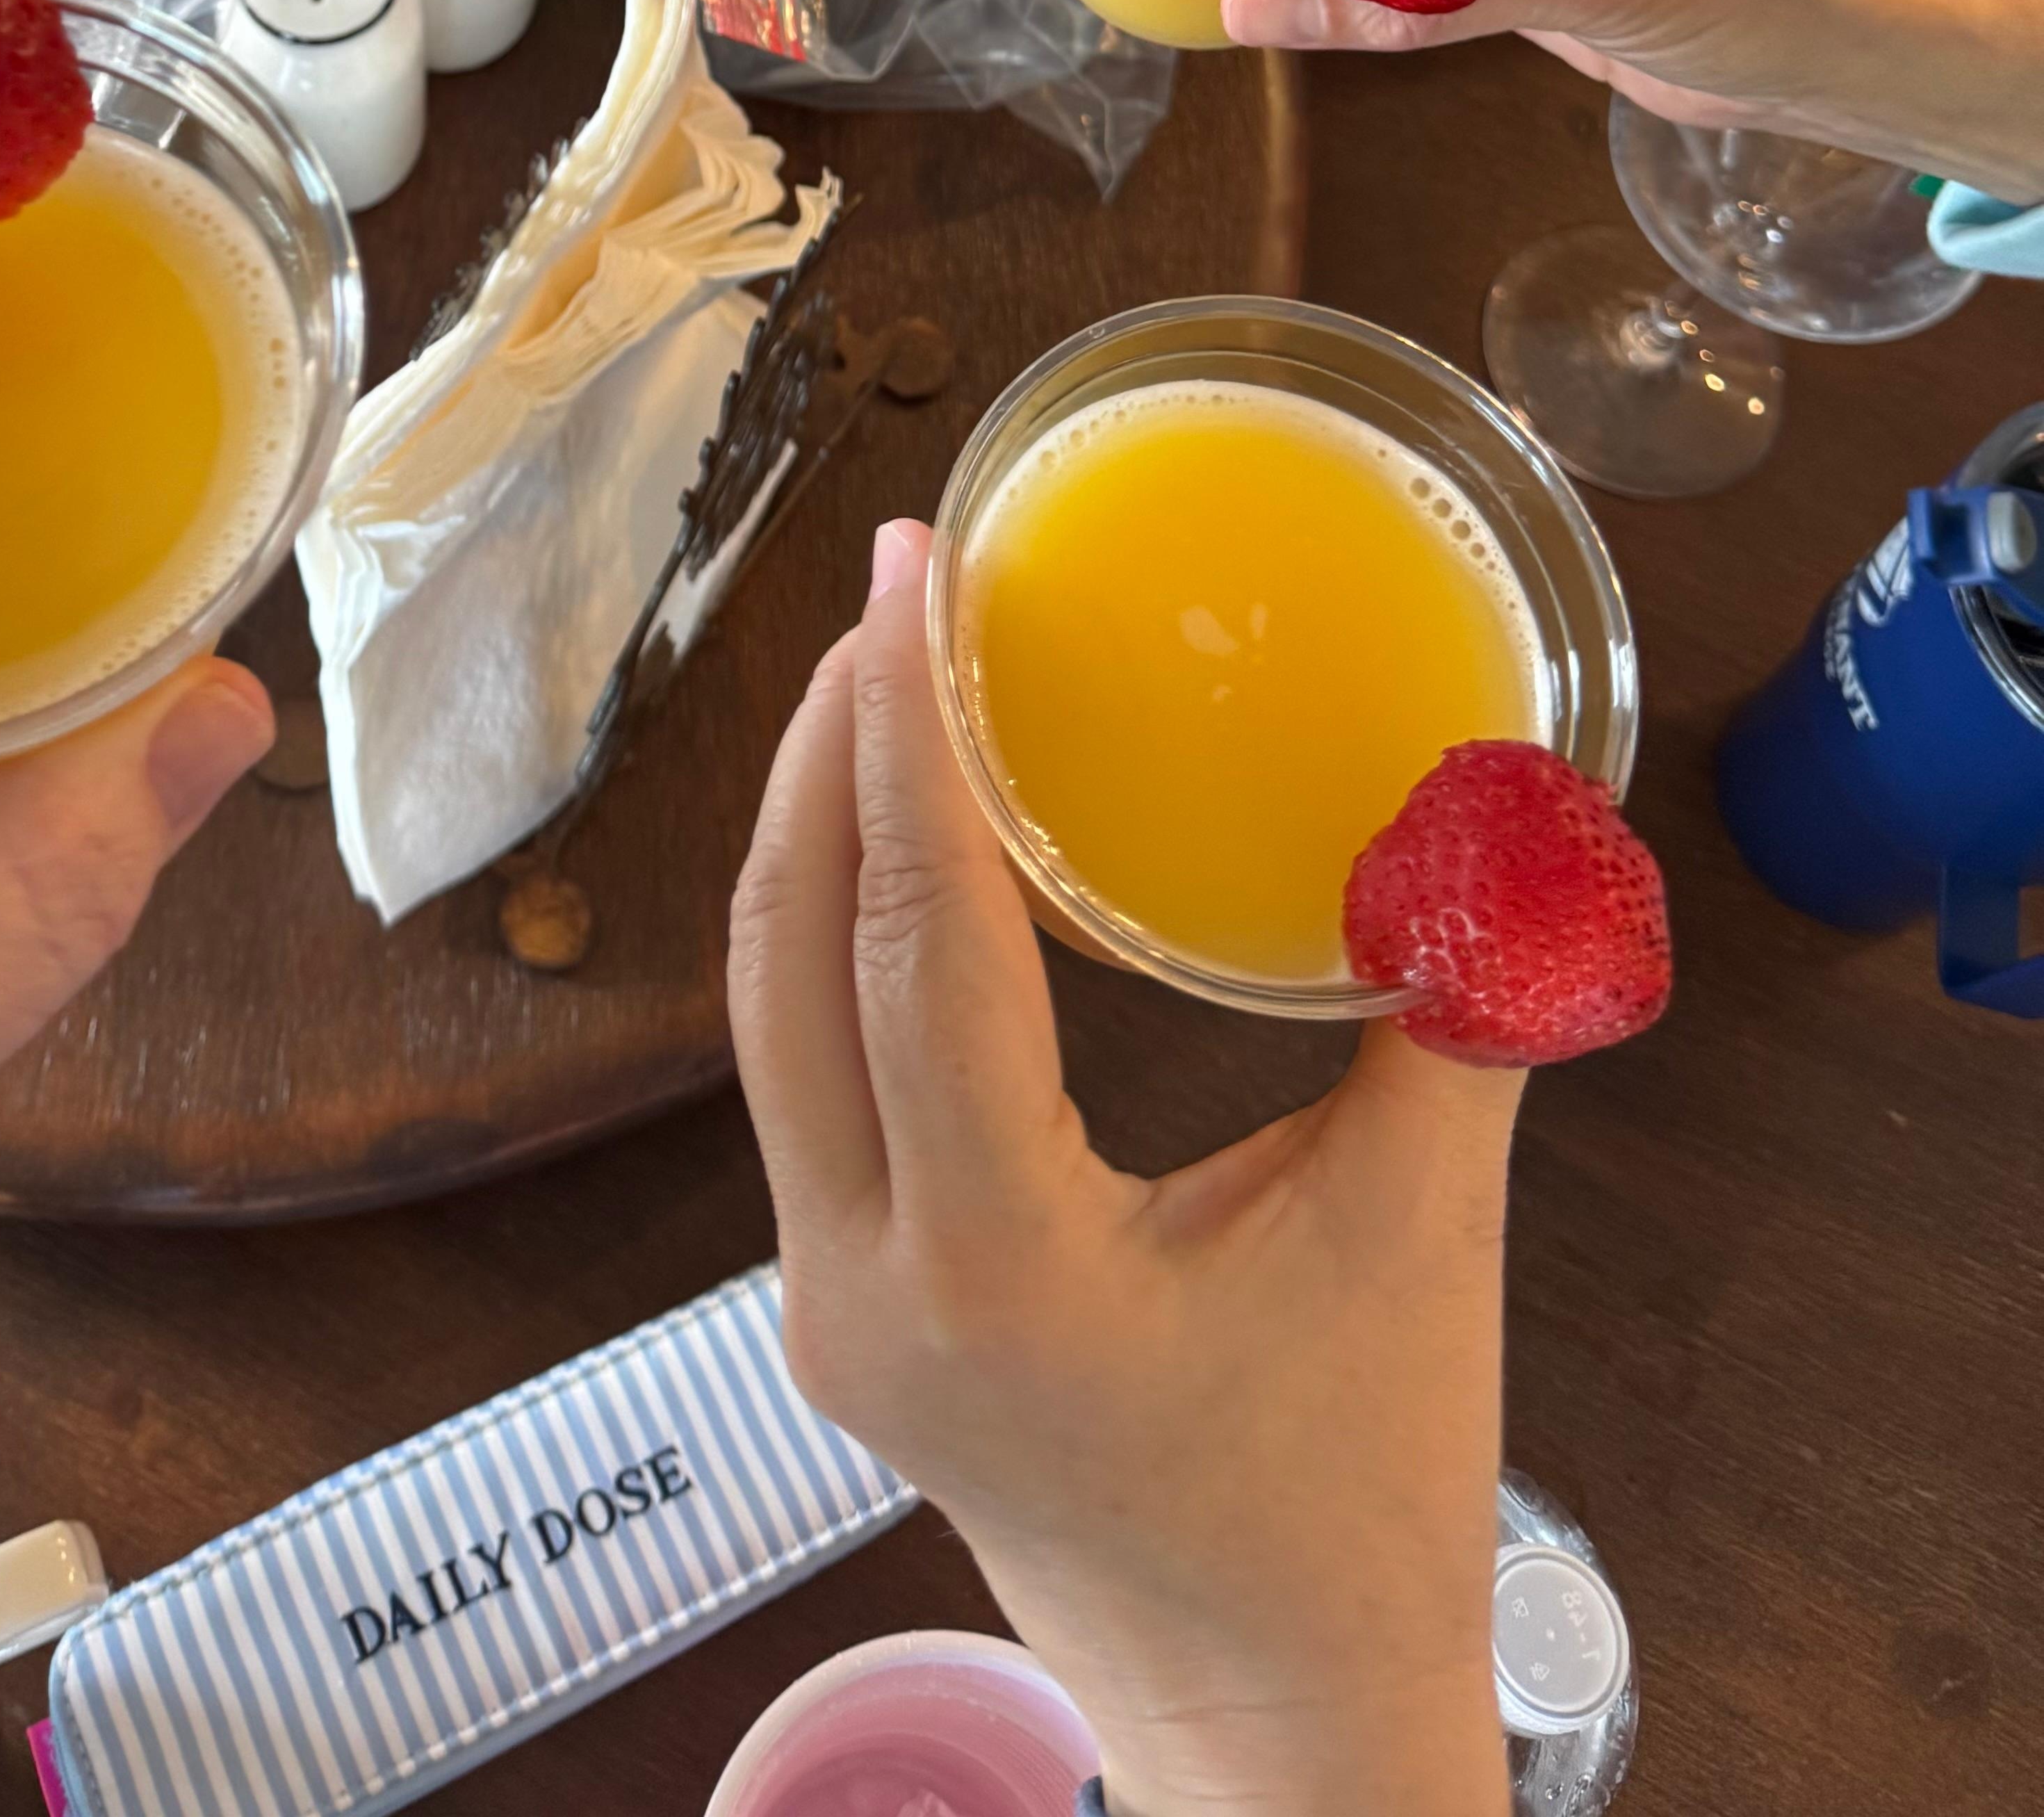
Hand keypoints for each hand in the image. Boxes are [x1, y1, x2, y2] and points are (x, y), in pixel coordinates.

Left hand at [731, 521, 1515, 1816]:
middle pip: (783, 957)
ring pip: (766, 1017)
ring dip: (815, 840)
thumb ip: (1454, 1009)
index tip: (909, 575)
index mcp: (993, 1265)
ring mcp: (825, 1303)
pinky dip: (838, 938)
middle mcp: (860, 1282)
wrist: (1277, 1728)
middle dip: (825, 753)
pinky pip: (802, 1078)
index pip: (911, 940)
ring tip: (885, 688)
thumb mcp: (1421, 1240)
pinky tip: (903, 855)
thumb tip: (1508, 812)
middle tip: (893, 597)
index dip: (905, 734)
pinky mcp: (841, 1310)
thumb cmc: (1355, 1508)